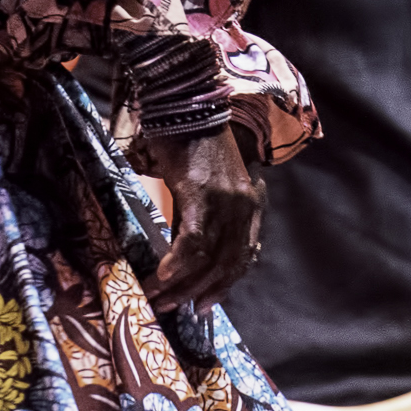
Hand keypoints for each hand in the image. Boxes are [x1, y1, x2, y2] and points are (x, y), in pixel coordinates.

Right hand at [136, 126, 264, 311]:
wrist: (181, 101)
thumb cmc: (184, 136)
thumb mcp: (199, 180)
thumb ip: (198, 210)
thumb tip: (179, 244)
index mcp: (250, 202)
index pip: (244, 255)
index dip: (225, 283)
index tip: (205, 304)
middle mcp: (244, 206)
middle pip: (227, 264)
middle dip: (200, 292)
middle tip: (177, 310)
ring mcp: (225, 202)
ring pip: (209, 260)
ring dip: (182, 285)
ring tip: (159, 299)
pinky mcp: (202, 196)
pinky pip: (192, 244)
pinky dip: (176, 266)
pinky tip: (160, 279)